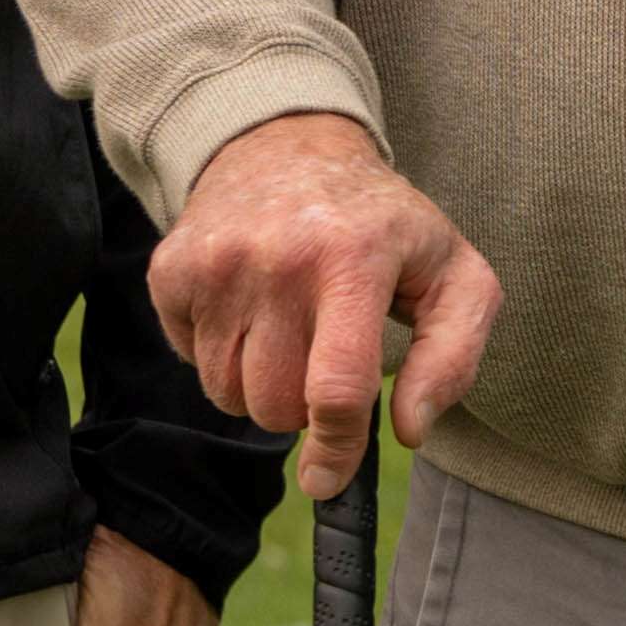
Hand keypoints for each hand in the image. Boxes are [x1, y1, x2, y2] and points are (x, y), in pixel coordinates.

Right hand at [152, 112, 500, 500]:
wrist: (287, 146)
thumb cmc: (382, 225)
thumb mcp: (453, 273)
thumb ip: (452, 355)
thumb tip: (410, 428)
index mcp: (354, 259)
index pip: (333, 387)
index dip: (335, 450)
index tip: (329, 479)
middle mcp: (278, 258)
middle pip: (273, 406)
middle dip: (300, 408)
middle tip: (323, 358)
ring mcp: (216, 262)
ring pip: (226, 393)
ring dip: (259, 384)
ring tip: (289, 329)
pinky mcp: (171, 268)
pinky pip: (188, 361)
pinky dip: (220, 353)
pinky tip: (250, 308)